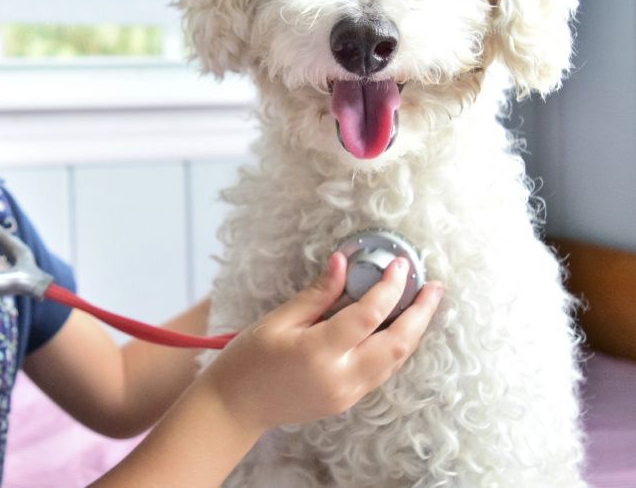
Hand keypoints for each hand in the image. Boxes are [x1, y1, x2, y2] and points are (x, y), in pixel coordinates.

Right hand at [198, 252, 442, 433]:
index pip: (368, 315)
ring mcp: (348, 393)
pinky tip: (398, 327)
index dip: (389, 287)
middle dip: (421, 313)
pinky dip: (396, 347)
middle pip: (397, 343)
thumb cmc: (249, 360)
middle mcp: (341, 377)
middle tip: (433, 285)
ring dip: (414, 331)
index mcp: (319, 352)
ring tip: (423, 303)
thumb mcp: (277, 319)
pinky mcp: (348, 400)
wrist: (237, 406)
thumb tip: (343, 262)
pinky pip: (383, 372)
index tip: (399, 265)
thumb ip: (317, 294)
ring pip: (396, 360)